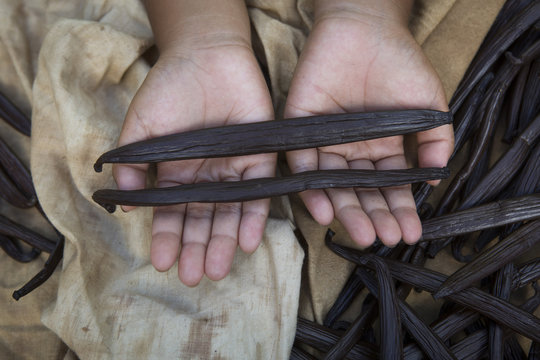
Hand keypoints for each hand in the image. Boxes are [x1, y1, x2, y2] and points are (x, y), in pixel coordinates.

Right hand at [113, 43, 274, 285]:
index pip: (172, 214)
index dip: (166, 238)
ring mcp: (233, 169)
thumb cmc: (169, 89)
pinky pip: (259, 192)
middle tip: (194, 277)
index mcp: (176, 173)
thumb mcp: (140, 127)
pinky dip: (254, 217)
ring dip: (224, 242)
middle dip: (197, 249)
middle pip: (202, 220)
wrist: (207, 55)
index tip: (162, 263)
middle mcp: (205, 177)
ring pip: (230, 213)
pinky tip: (246, 241)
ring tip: (218, 269)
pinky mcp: (260, 157)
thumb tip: (124, 202)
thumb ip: (132, 164)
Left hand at [284, 5, 453, 246]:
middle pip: (361, 192)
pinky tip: (324, 210)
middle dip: (373, 217)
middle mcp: (352, 150)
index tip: (409, 234)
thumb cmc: (399, 62)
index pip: (389, 187)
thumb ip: (434, 140)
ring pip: (332, 184)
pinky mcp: (301, 127)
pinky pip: (302, 162)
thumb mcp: (427, 104)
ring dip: (346, 210)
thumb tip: (436, 179)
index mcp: (381, 148)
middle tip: (383, 238)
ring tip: (361, 233)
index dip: (399, 211)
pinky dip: (310, 187)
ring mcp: (326, 141)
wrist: (366, 25)